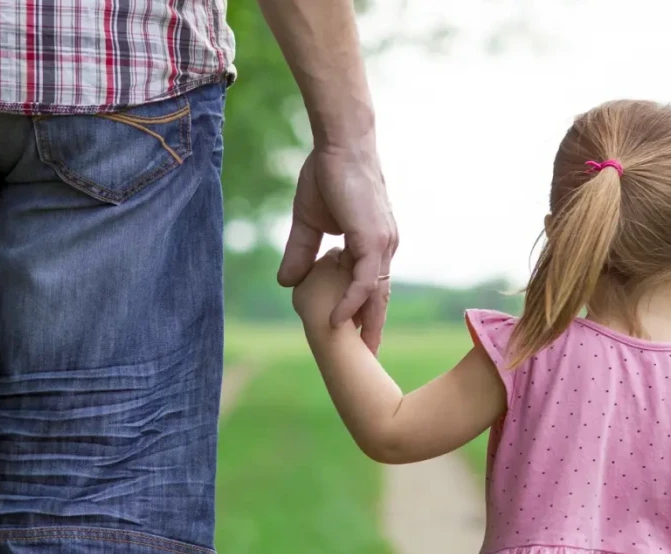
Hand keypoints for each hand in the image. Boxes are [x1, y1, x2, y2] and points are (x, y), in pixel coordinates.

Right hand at [277, 142, 397, 353]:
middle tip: (367, 358)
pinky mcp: (373, 238)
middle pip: (379, 297)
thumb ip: (301, 252)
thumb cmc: (327, 175)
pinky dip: (353, 301)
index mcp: (373, 245)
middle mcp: (383, 248)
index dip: (364, 312)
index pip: (370, 287)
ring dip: (365, 323)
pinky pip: (364, 280)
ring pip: (374, 293)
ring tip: (359, 352)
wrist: (340, 145)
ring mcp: (381, 244)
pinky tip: (340, 320)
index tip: (357, 338)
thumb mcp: (309, 222)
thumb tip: (287, 283)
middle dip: (373, 328)